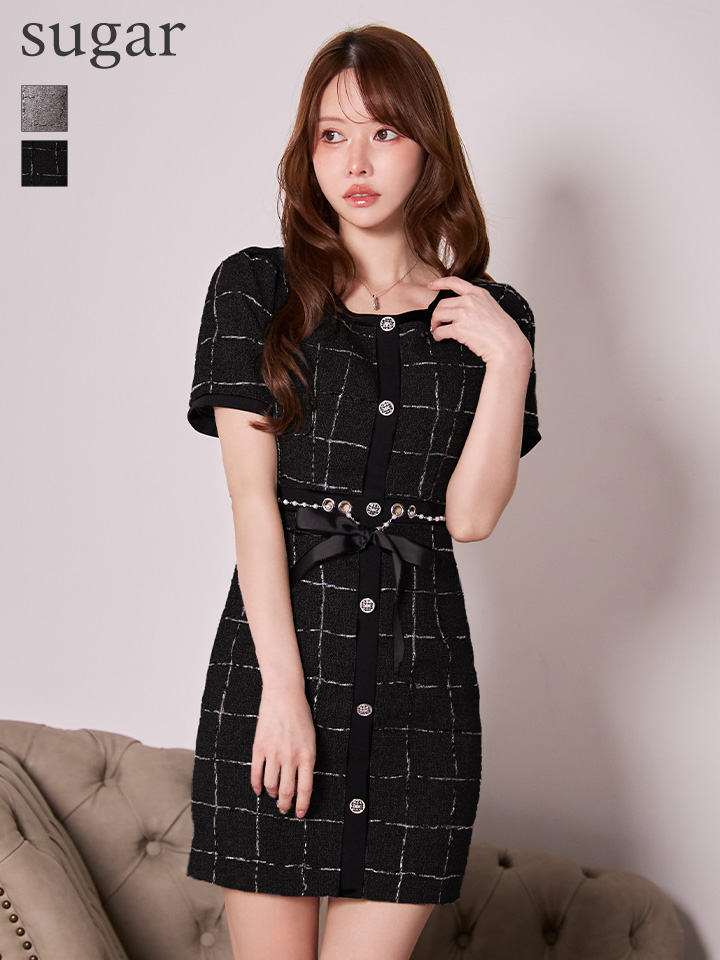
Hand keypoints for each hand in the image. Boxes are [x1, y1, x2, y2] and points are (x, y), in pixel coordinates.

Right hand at [250, 683, 315, 818]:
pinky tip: (259, 789)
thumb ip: (307, 760)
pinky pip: (256, 773)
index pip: (305, 789)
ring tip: (274, 795)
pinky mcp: (259, 748)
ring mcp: (273, 753)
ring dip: (272, 794)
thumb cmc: (300, 715)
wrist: (284, 695)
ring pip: (271, 785)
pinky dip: (256, 785)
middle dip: (286, 805)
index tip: (299, 814)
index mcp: (307, 755)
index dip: (302, 805)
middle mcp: (291, 757)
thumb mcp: (311, 739)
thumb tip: (301, 782)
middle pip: (287, 791)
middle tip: (284, 809)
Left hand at [428, 276, 532, 367]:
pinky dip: (437, 335)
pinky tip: (440, 338)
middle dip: (437, 314)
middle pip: (442, 303)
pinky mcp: (459, 329)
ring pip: (438, 315)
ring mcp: (464, 314)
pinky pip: (440, 330)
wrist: (508, 345)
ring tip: (438, 330)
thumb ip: (477, 303)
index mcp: (478, 293)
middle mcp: (470, 301)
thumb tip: (461, 308)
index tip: (431, 286)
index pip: (454, 282)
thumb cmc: (503, 331)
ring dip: (435, 324)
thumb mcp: (491, 307)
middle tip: (438, 323)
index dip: (440, 283)